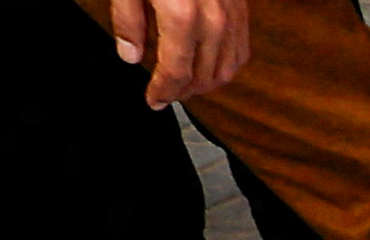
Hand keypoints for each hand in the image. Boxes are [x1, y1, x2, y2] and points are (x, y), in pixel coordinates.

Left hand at [97, 0, 249, 107]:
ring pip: (227, 68)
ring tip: (186, 85)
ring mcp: (232, 13)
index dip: (163, 92)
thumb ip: (127, 20)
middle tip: (165, 95)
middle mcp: (212, 19)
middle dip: (183, 92)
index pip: (176, 72)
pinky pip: (241, 48)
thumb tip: (131, 57)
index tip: (152, 101)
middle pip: (204, 75)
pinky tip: (210, 65)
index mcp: (181, 15)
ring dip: (206, 83)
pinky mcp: (240, 7)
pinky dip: (227, 65)